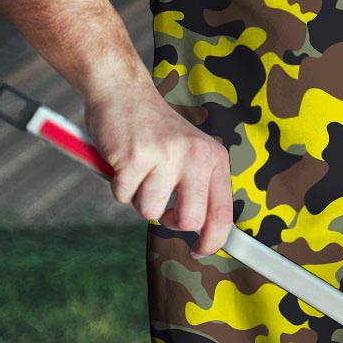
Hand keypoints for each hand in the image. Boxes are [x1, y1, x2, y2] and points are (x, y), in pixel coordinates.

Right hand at [85, 87, 232, 258]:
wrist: (123, 91)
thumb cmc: (154, 129)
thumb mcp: (190, 152)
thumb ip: (199, 186)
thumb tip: (204, 232)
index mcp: (214, 157)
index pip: (223, 212)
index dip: (213, 240)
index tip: (200, 251)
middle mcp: (196, 155)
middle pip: (189, 220)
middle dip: (169, 220)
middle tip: (160, 202)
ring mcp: (166, 155)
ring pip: (150, 211)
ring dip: (139, 197)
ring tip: (139, 170)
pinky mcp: (136, 157)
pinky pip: (123, 196)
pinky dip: (118, 185)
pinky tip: (123, 161)